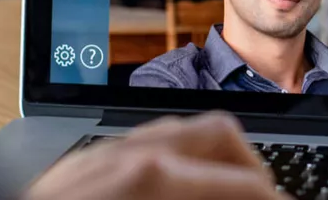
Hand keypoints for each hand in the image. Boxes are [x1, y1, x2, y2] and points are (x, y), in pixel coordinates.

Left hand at [24, 111, 281, 199]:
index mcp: (152, 181)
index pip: (247, 186)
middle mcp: (125, 154)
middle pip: (221, 136)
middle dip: (255, 176)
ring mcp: (96, 154)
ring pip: (179, 133)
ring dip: (215, 165)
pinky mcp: (72, 166)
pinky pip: (140, 146)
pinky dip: (174, 165)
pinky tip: (173, 196)